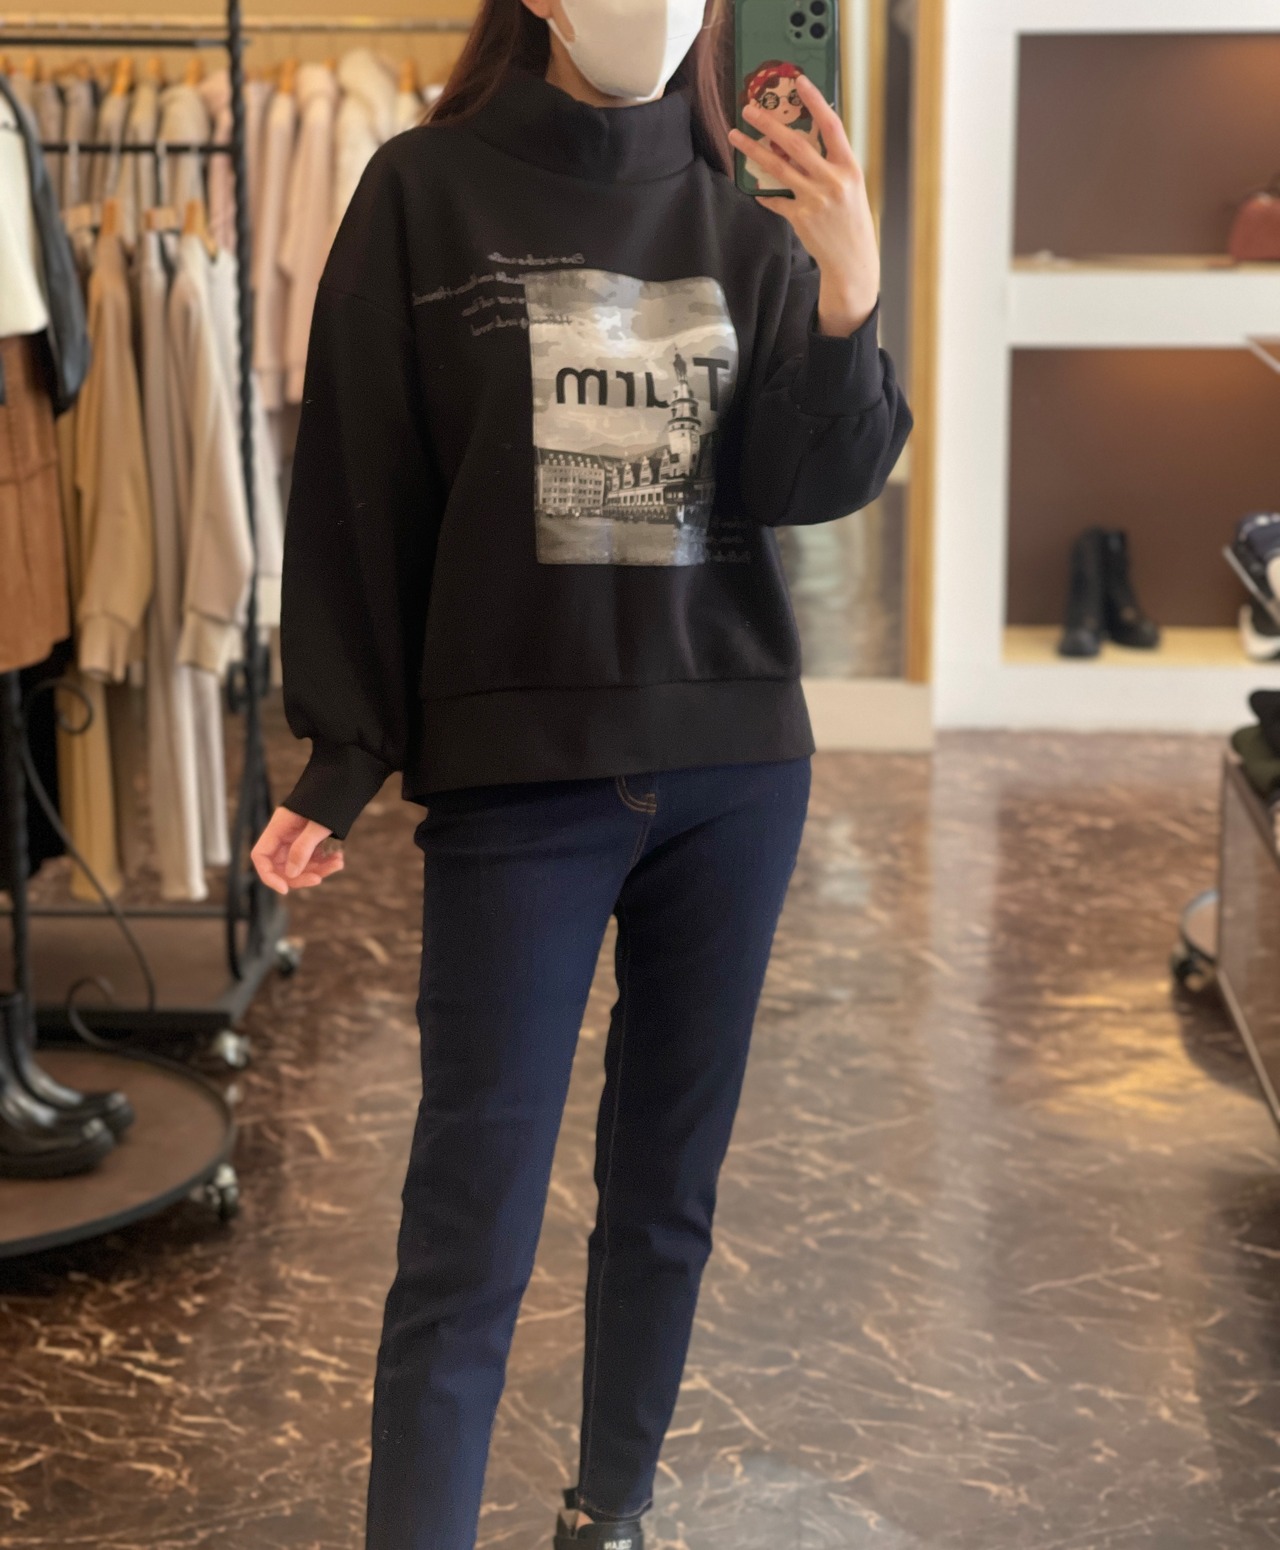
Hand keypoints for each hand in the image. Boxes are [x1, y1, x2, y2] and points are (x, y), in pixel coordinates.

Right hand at [251, 805, 344, 894]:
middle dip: (300, 876)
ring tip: (338, 863)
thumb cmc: (329, 797)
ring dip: (319, 870)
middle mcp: (285, 835)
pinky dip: (326, 862)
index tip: (284, 889)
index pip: (261, 856)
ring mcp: (299, 838)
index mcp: (278, 828)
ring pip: (302, 865)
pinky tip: (339, 858)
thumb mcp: (317, 825)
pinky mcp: (314, 840)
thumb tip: (291, 874)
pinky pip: (315, 858)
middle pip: (283, 866)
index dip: (268, 876)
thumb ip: (302, 849)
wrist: (345, 779)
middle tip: (319, 878)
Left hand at [729, 74, 880, 337]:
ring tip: (736, 137)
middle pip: (796, 144)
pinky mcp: (801, 218)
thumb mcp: (850, 187)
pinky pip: (776, 200)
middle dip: (770, 124)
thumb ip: (830, 165)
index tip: (799, 82)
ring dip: (754, 150)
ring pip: (778, 168)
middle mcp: (833, 181)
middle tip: (750, 109)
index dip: (815, 101)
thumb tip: (800, 144)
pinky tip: (755, 188)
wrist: (853, 259)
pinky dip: (765, 193)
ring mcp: (815, 200)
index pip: (831, 125)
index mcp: (849, 167)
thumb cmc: (851, 220)